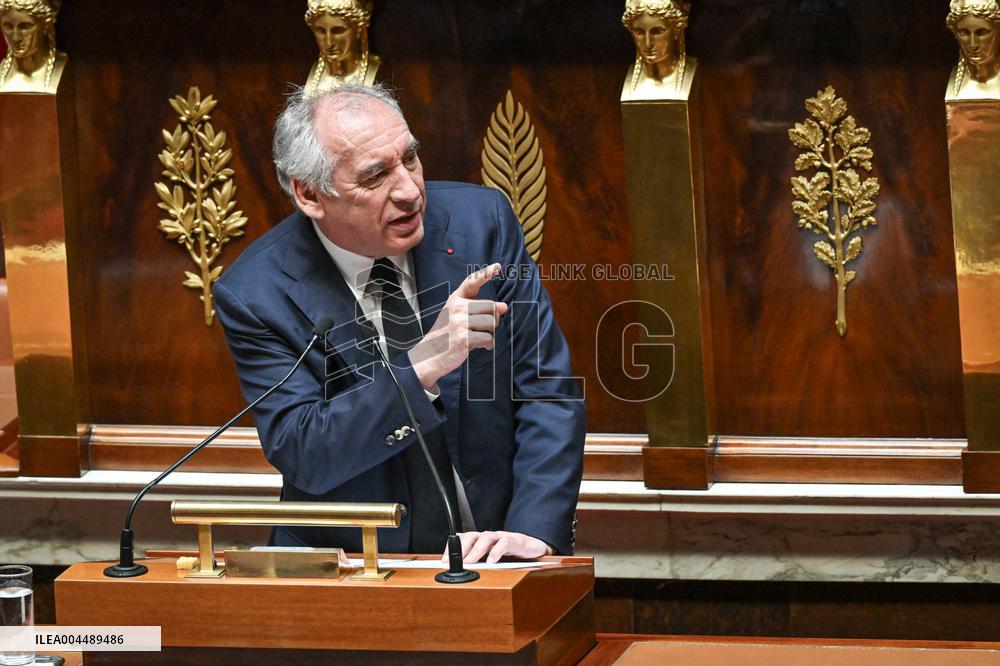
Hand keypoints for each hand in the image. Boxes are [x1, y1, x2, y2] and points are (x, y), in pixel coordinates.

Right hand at [409, 263, 508, 388]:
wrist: (430, 355)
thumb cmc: (447, 335)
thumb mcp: (459, 317)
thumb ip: (480, 310)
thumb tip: (504, 307)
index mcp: (455, 299)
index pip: (472, 282)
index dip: (485, 273)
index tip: (497, 267)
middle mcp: (457, 307)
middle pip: (491, 306)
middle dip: (493, 319)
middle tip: (481, 328)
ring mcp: (460, 322)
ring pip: (492, 322)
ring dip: (489, 333)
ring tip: (476, 337)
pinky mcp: (464, 338)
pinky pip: (488, 338)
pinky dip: (488, 345)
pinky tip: (479, 346)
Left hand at [442, 530, 553, 563]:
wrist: (534, 548)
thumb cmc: (510, 554)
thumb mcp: (490, 560)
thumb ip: (478, 565)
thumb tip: (460, 578)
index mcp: (480, 541)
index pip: (462, 539)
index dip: (451, 548)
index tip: (443, 561)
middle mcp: (488, 537)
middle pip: (471, 536)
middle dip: (461, 548)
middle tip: (454, 562)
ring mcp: (501, 537)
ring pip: (485, 538)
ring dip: (475, 550)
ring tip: (469, 562)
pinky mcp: (514, 540)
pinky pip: (504, 543)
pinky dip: (496, 551)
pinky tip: (492, 561)